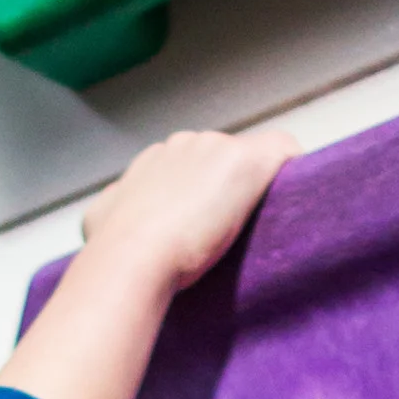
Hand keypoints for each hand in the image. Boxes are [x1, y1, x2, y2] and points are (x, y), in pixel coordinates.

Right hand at [77, 124, 297, 295]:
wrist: (133, 254)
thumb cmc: (113, 249)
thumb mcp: (99, 220)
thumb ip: (113, 208)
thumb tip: (110, 211)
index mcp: (154, 159)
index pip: (192, 165)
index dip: (203, 194)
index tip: (207, 224)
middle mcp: (185, 144)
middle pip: (224, 158)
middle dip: (229, 189)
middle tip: (232, 232)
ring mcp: (217, 148)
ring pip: (251, 159)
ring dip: (255, 187)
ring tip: (260, 224)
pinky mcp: (248, 160)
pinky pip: (283, 151)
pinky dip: (292, 168)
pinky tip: (299, 194)